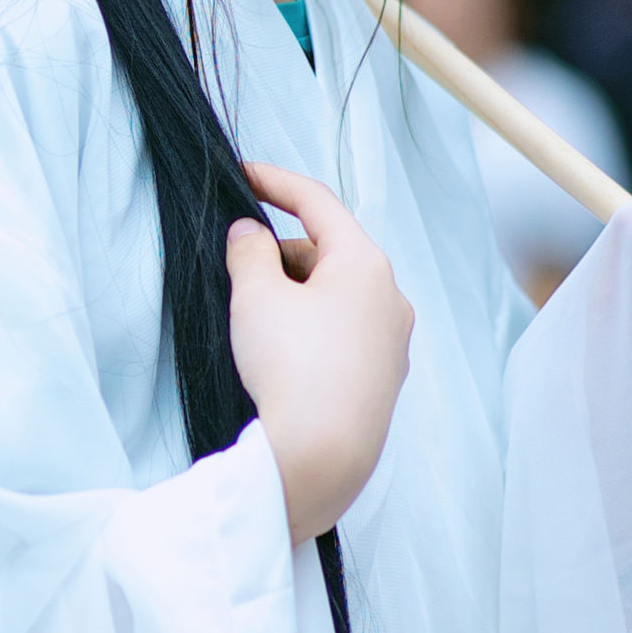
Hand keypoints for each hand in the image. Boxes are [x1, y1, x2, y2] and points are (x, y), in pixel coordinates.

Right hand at [227, 162, 413, 541]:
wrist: (321, 458)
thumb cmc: (292, 369)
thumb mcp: (256, 298)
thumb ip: (249, 252)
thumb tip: (251, 234)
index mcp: (366, 264)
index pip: (318, 204)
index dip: (275, 182)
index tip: (242, 174)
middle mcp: (391, 298)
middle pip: (330, 252)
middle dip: (282, 251)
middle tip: (238, 267)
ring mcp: (393, 342)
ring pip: (338, 296)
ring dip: (297, 293)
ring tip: (255, 319)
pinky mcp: (384, 380)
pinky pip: (346, 335)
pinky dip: (313, 328)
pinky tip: (282, 353)